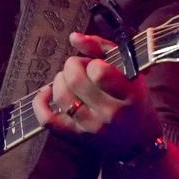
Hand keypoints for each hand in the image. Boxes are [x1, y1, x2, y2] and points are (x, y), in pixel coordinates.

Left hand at [32, 32, 161, 159]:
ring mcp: (91, 127)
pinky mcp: (75, 137)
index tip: (96, 65)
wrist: (138, 142)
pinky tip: (47, 92)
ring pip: (61, 96)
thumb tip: (73, 37)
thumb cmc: (133, 100)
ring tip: (69, 81)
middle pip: (75, 80)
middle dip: (73, 66)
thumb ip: (102, 48)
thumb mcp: (129, 71)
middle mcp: (110, 113)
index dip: (92, 63)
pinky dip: (40, 103)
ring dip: (59, 80)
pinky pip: (47, 119)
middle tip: (80, 69)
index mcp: (129, 94)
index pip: (99, 71)